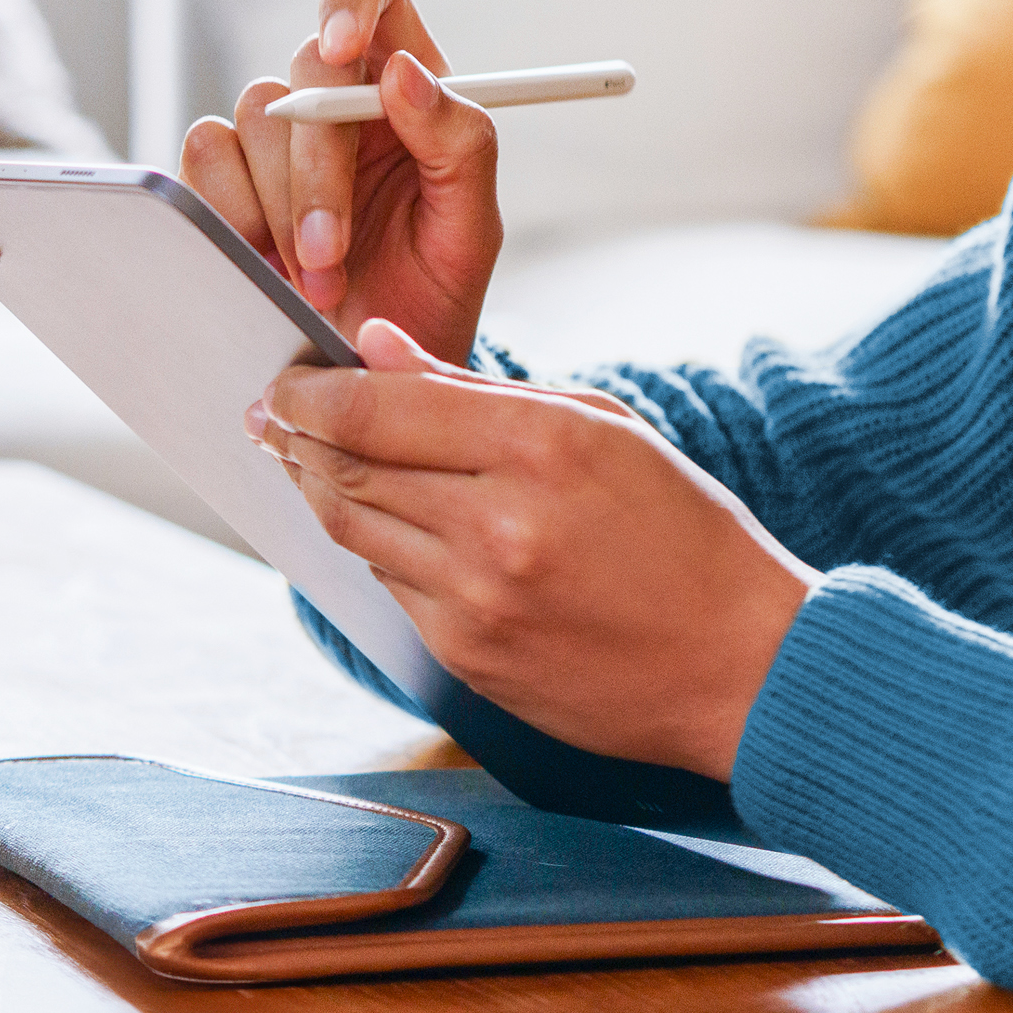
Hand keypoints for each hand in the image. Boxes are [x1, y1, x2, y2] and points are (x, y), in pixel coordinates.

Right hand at [182, 0, 499, 363]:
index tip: (343, 45)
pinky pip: (204, 153)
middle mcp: (337, 93)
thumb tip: (405, 73)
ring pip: (253, 113)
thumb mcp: (470, 226)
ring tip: (321, 279)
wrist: (371, 363)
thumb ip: (459, 142)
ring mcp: (274, 132)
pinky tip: (268, 264)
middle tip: (331, 252)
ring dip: (284, 208)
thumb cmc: (431, 289)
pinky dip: (235, 213)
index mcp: (406, 83)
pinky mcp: (222, 174)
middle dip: (318, 167)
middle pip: (307, 65)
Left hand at [252, 318, 814, 780]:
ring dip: (322, 491)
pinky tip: (391, 525)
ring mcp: (476, 599)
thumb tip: (378, 346)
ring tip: (311, 462)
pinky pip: (389, 586)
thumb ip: (482, 389)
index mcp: (544, 445)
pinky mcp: (465, 655)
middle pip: (347, 468)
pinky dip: (377, 548)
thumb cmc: (689, 535)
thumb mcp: (608, 430)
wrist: (740, 666)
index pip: (378, 408)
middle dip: (297, 437)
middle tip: (272, 416)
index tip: (285, 381)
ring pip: (352, 529)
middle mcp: (499, 523)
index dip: (312, 392)